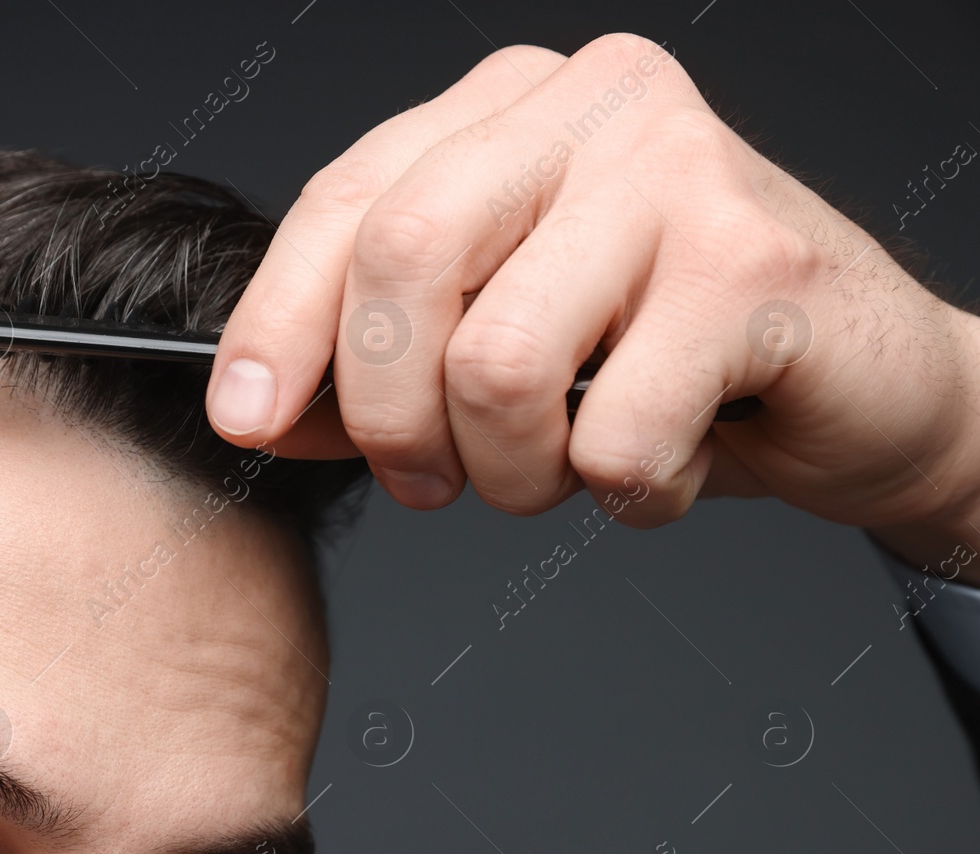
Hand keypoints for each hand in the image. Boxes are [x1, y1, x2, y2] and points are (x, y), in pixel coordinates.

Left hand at [204, 34, 979, 575]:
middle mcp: (591, 105)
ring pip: (497, 365)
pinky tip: (668, 461)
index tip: (245, 419)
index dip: (274, 322)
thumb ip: (376, 363)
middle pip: (402, 261)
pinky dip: (627, 494)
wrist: (860, 381)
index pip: (343, 202)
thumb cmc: (666, 357)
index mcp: (509, 107)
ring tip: (566, 468)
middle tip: (431, 480)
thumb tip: (255, 409)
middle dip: (390, 416)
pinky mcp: (754, 261)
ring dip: (515, 473)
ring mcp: (679, 169)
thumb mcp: (497, 342)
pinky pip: (614, 434)